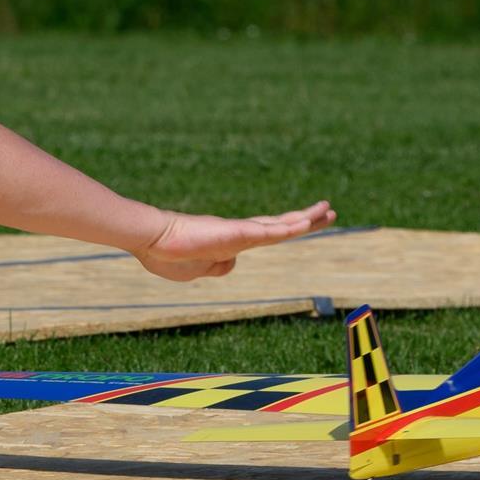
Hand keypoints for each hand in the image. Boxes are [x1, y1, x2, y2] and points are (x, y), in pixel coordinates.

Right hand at [132, 201, 334, 280]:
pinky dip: (290, 228)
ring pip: (280, 225)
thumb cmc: (166, 254)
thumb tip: (232, 263)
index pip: (266, 232)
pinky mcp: (235, 234)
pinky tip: (307, 224)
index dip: (286, 227)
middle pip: (280, 223)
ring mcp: (239, 232)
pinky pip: (269, 232)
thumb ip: (216, 266)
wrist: (150, 239)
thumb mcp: (196, 270)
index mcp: (229, 240)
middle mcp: (238, 232)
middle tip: (328, 210)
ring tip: (329, 209)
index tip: (304, 222)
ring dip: (306, 218)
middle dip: (306, 218)